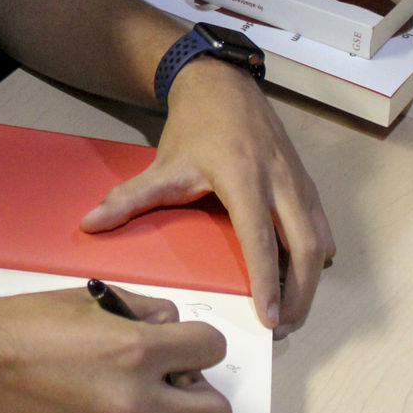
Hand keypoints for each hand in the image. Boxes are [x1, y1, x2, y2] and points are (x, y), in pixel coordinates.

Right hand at [0, 284, 232, 412]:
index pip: (212, 348)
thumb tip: (171, 328)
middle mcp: (136, 399)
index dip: (200, 341)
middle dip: (202, 389)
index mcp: (136, 350)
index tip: (184, 342)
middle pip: (215, 412)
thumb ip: (145, 312)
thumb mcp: (94, 298)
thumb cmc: (29, 324)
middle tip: (176, 375)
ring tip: (149, 395)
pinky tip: (120, 407)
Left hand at [81, 58, 332, 335]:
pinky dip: (314, 257)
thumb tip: (91, 224)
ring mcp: (299, 181)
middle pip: (305, 247)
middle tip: (281, 326)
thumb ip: (130, 197)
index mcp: (244, 178)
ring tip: (288, 311)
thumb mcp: (163, 164)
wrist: (222, 85)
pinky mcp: (307, 182)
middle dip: (299, 293)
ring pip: (320, 240)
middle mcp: (280, 180)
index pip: (260, 238)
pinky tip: (297, 277)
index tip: (268, 318)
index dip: (266, 280)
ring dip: (310, 280)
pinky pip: (322, 227)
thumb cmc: (195, 127)